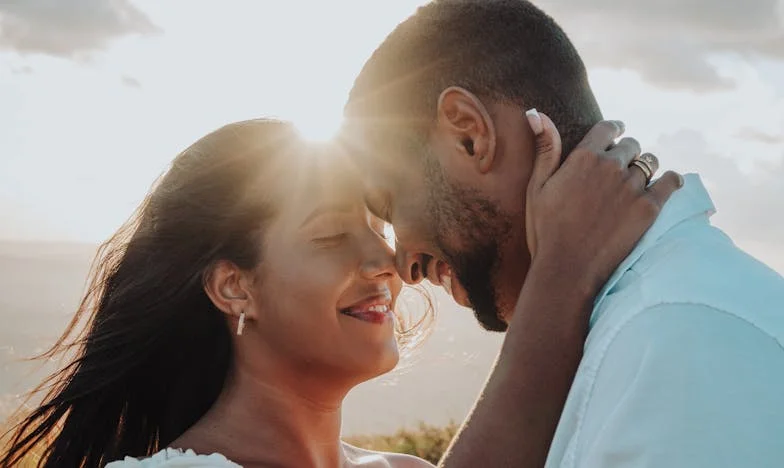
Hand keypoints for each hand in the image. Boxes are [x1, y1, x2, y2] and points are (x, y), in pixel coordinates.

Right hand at [524, 110, 681, 297]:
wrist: (567, 270)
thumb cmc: (546, 230)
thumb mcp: (537, 187)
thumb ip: (544, 148)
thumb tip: (535, 113)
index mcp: (583, 157)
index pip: (609, 128)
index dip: (613, 130)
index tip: (616, 135)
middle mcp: (611, 166)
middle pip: (631, 146)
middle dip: (626, 154)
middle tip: (618, 172)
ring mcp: (632, 187)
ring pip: (649, 163)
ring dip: (644, 169)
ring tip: (635, 184)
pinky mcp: (650, 208)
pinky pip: (671, 182)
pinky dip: (670, 181)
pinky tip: (666, 185)